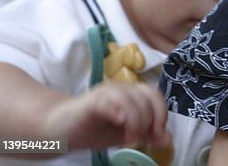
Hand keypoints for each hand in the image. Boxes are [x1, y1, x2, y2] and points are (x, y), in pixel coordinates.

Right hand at [44, 82, 168, 151]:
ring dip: (136, 120)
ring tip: (130, 139)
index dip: (161, 114)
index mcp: (130, 94)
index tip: (158, 137)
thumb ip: (145, 134)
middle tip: (142, 139)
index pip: (155, 96)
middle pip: (147, 95)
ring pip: (131, 98)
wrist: (59, 129)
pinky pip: (110, 101)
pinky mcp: (92, 102)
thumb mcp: (123, 135)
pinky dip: (120, 111)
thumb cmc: (92, 129)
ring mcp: (106, 93)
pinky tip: (120, 123)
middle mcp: (120, 89)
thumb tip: (167, 138)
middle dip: (151, 119)